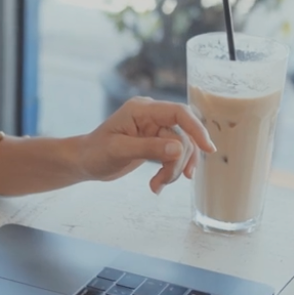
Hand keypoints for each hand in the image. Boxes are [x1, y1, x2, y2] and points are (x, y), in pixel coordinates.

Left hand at [75, 96, 214, 193]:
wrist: (85, 161)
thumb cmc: (95, 152)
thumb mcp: (119, 151)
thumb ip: (149, 148)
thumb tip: (179, 149)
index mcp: (141, 109)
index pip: (178, 112)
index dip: (196, 128)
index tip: (208, 149)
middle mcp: (151, 116)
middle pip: (182, 136)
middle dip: (177, 162)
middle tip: (163, 181)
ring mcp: (155, 129)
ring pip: (180, 149)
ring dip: (173, 170)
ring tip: (157, 186)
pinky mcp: (156, 142)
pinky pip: (174, 156)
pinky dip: (169, 172)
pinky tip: (157, 184)